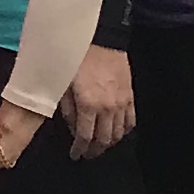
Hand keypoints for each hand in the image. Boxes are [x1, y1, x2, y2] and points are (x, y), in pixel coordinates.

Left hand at [64, 44, 135, 159]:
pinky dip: (124, 131)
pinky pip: (130, 121)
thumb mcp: (62, 81)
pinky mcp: (131, 97)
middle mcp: (108, 108)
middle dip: (95, 151)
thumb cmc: (76, 57)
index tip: (75, 155)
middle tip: (87, 154)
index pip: (85, 137)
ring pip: (118, 133)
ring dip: (109, 143)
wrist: (100, 38)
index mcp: (88, 104)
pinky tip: (117, 133)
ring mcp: (122, 103)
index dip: (80, 149)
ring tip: (99, 146)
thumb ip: (66, 107)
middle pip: (104, 139)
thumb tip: (70, 126)